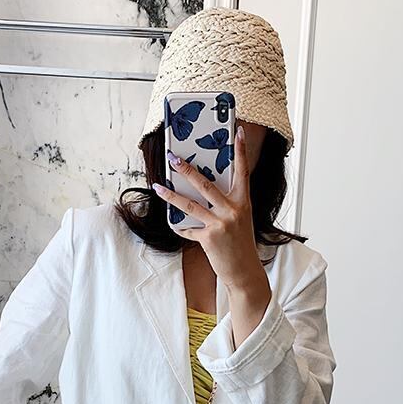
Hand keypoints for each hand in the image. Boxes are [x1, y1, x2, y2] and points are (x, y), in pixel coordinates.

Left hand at [153, 128, 270, 337]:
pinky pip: (188, 228)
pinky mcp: (209, 239)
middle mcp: (232, 210)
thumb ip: (226, 204)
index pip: (243, 171)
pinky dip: (180, 226)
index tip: (239, 131)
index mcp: (243, 202)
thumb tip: (204, 190)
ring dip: (171, 195)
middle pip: (206, 184)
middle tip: (173, 157)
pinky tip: (172, 222)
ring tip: (158, 186)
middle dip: (187, 169)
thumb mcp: (240, 219)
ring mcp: (220, 224)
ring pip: (190, 205)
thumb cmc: (240, 244)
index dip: (241, 151)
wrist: (244, 273)